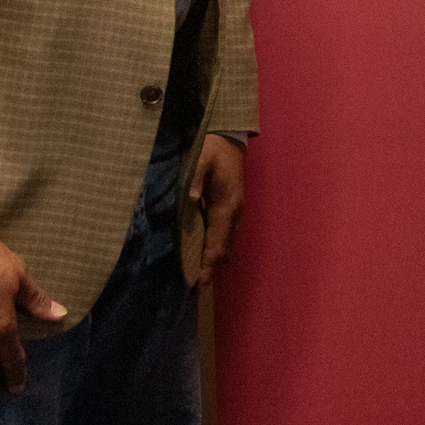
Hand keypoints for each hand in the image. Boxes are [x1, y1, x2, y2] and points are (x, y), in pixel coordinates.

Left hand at [188, 132, 244, 285]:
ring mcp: (235, 211)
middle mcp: (234, 212)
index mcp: (227, 205)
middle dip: (213, 267)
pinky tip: (210, 256)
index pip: (217, 241)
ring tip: (203, 277)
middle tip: (198, 285)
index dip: (208, 261)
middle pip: (225, 247)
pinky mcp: (232, 207)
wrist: (229, 138)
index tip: (198, 279)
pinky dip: (219, 248)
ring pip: (228, 242)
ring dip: (216, 260)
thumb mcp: (201, 159)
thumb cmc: (212, 149)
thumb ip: (194, 179)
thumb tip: (189, 199)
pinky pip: (227, 234)